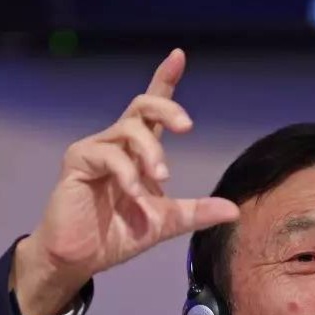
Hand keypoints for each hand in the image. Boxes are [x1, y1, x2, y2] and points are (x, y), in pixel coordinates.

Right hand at [13, 49, 239, 314]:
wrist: (81, 258)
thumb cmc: (117, 234)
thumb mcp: (165, 222)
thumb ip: (196, 212)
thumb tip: (235, 210)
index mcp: (137, 151)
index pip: (152, 110)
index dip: (164, 80)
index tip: (178, 56)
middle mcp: (116, 143)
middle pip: (142, 106)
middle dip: (167, 109)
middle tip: (186, 128)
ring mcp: (96, 149)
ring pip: (129, 129)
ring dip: (151, 152)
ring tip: (161, 178)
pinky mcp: (79, 161)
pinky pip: (110, 155)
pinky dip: (128, 175)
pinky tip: (136, 196)